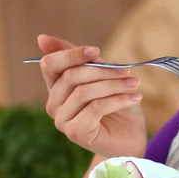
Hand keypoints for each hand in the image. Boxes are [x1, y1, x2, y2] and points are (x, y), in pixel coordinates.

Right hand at [38, 34, 146, 157]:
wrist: (130, 139)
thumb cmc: (117, 107)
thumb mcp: (104, 78)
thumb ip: (84, 60)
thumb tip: (42, 38)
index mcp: (57, 87)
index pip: (50, 64)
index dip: (72, 54)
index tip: (96, 51)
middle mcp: (54, 104)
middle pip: (71, 77)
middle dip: (104, 70)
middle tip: (127, 71)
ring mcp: (62, 120)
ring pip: (84, 92)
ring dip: (114, 85)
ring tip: (134, 84)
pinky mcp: (75, 133)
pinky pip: (96, 108)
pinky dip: (119, 99)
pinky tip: (135, 98)